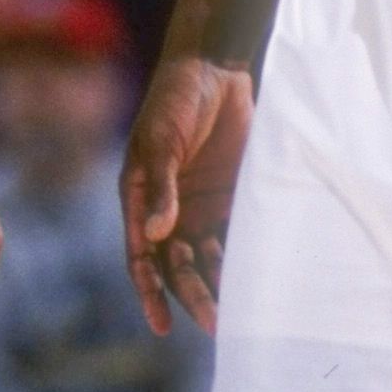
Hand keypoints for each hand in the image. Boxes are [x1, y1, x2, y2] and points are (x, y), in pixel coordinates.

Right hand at [121, 54, 254, 335]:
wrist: (216, 68)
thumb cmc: (176, 98)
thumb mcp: (163, 139)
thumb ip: (161, 186)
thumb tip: (156, 235)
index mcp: (140, 197)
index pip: (142, 255)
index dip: (149, 291)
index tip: (162, 324)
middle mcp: (168, 210)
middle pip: (176, 264)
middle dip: (191, 295)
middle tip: (214, 324)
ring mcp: (199, 206)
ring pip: (205, 258)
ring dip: (216, 285)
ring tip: (235, 313)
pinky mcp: (229, 198)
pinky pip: (232, 237)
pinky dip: (238, 259)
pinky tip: (251, 281)